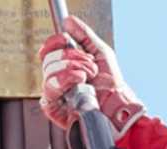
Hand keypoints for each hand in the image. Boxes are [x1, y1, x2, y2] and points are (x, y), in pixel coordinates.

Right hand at [38, 17, 144, 135]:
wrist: (118, 106)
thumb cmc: (112, 85)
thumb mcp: (101, 53)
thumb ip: (84, 36)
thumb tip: (68, 22)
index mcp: (65, 67)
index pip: (48, 51)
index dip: (55, 42)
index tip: (66, 39)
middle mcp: (57, 80)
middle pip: (48, 59)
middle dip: (72, 57)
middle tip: (90, 65)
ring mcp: (55, 94)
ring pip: (48, 71)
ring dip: (72, 68)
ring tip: (88, 76)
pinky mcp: (53, 109)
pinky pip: (49, 89)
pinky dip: (66, 80)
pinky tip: (79, 82)